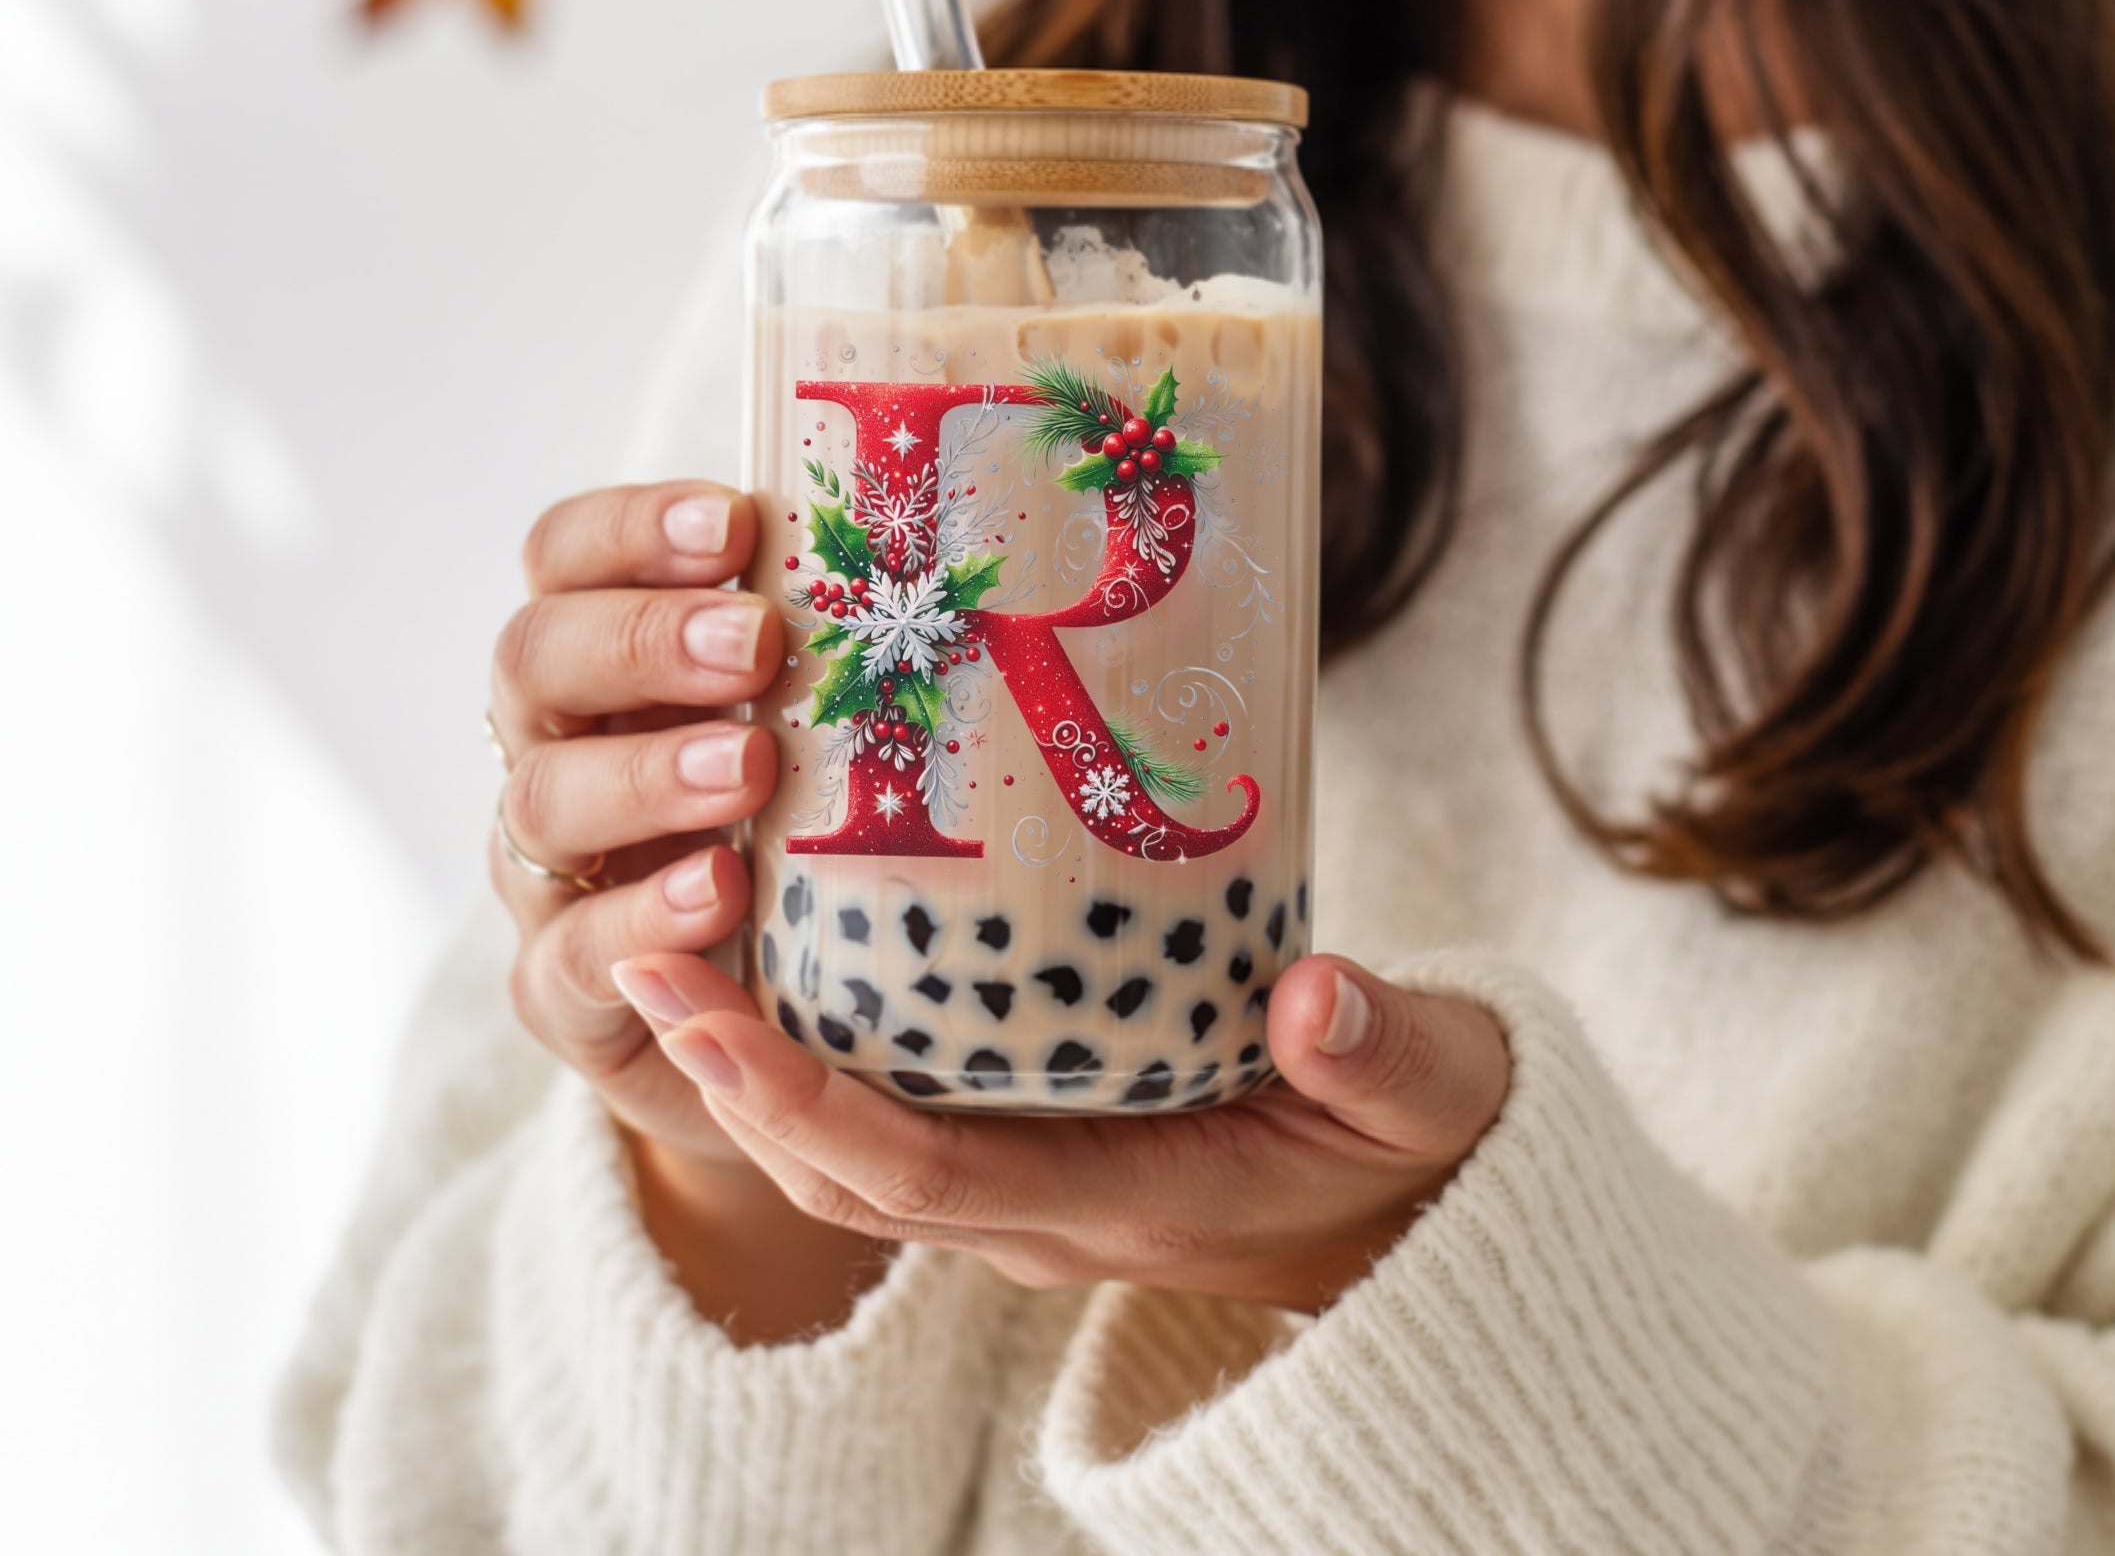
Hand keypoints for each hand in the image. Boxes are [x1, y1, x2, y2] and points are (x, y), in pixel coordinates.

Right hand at [488, 480, 896, 1342]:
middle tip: (756, 644)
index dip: (631, 528)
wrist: (786, 1016)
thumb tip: (991, 523)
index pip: (566, 557)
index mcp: (606, 659)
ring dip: (645, 775)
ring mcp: (548, 872)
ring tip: (751, 768)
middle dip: (643, 638)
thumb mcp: (834, 720)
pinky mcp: (563, 991)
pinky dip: (643, 918)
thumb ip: (858, 633)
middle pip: (534, 657)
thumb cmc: (819, 827)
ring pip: (542, 799)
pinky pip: (570, 952)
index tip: (735, 524)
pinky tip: (720, 892)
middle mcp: (556, 748)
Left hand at [631, 954, 1512, 1315]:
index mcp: (1118, 1206)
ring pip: (851, 1152)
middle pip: (842, 1171)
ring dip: (750, 1066)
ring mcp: (1032, 1189)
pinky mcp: (1038, 1146)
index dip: (794, 1104)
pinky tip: (794, 946)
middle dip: (727, 1076)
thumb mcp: (1430, 1095)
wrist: (1424, 1217)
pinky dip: (819, 1055)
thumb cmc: (1418, 1151)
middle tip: (640, 947)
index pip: (916, 1173)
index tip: (696, 1013)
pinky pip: (896, 1114)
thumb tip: (1314, 998)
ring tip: (674, 941)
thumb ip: (1381, 1054)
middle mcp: (1042, 1213)